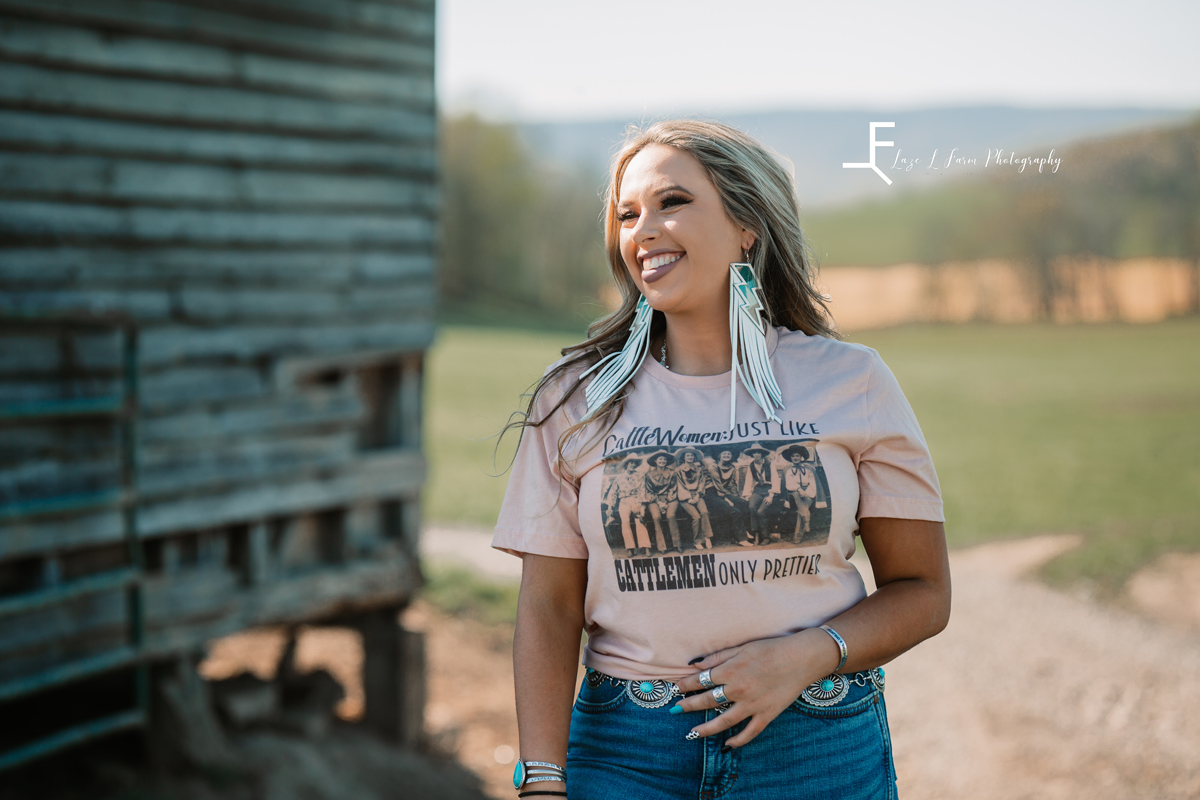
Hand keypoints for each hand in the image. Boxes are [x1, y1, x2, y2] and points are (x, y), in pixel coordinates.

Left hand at [670, 628, 839, 747]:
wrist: (802, 658)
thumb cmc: (771, 648)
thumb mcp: (742, 647)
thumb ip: (718, 657)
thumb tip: (696, 664)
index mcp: (731, 671)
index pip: (700, 680)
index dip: (686, 685)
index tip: (675, 688)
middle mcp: (738, 690)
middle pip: (708, 701)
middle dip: (689, 706)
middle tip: (676, 710)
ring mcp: (753, 705)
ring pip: (724, 721)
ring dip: (706, 729)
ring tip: (692, 733)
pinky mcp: (767, 714)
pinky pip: (750, 732)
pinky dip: (738, 739)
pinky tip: (728, 744)